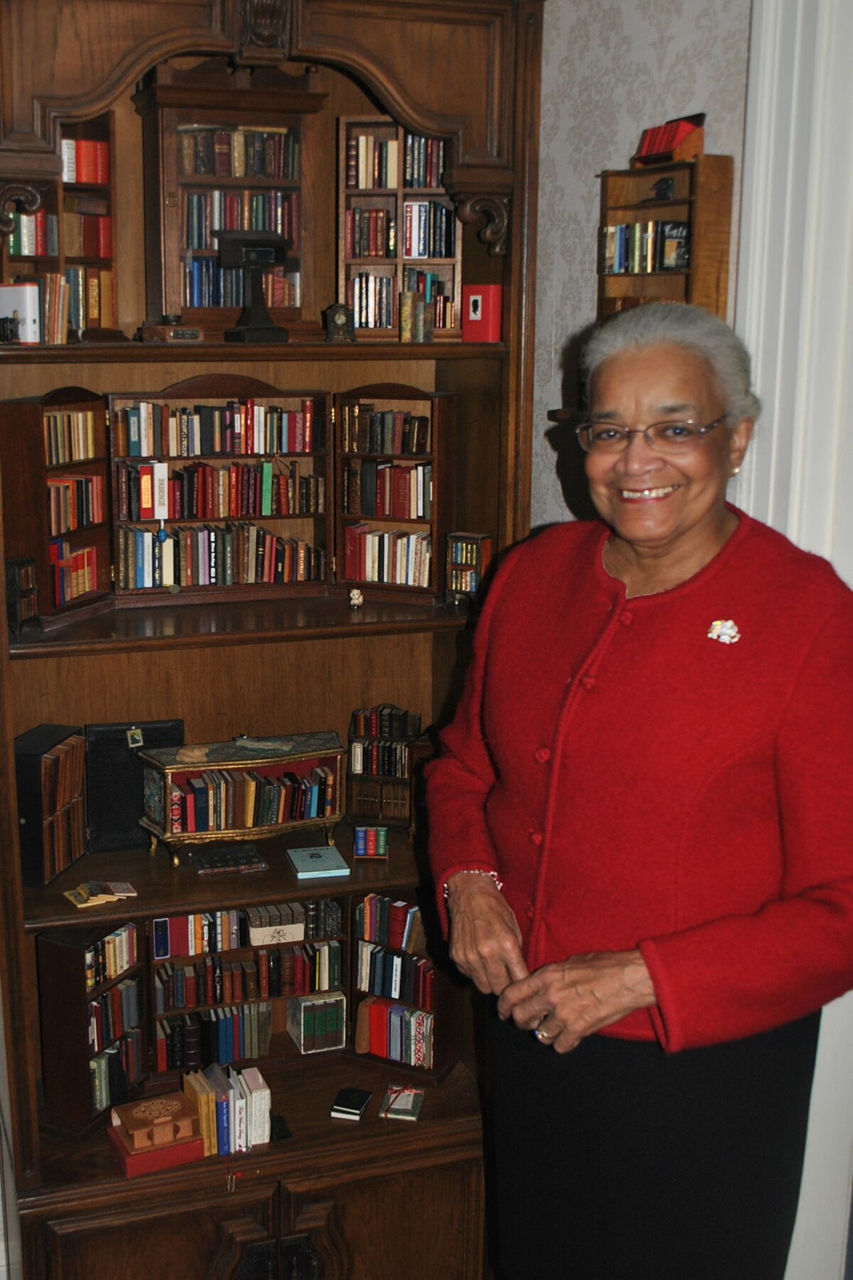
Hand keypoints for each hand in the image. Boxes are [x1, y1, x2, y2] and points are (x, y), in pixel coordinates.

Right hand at [445, 872, 528, 995]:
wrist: (468, 893)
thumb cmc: (494, 907)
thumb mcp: (514, 927)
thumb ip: (517, 953)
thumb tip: (520, 976)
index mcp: (507, 944)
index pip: (519, 980)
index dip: (523, 983)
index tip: (523, 983)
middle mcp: (487, 952)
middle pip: (500, 989)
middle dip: (506, 986)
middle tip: (508, 978)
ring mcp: (469, 956)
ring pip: (484, 988)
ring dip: (490, 982)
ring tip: (493, 970)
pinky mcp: (457, 957)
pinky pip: (470, 976)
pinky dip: (476, 973)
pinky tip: (479, 959)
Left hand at [497, 950, 655, 1051]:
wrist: (628, 978)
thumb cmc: (604, 965)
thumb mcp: (571, 962)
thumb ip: (551, 975)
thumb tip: (541, 985)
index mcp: (546, 976)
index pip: (511, 994)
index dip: (503, 1006)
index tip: (503, 1012)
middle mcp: (550, 995)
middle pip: (521, 1018)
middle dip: (522, 1023)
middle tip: (528, 1023)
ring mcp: (564, 1014)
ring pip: (540, 1035)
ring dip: (545, 1034)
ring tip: (555, 1028)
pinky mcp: (578, 1029)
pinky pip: (560, 1046)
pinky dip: (563, 1043)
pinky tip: (570, 1035)